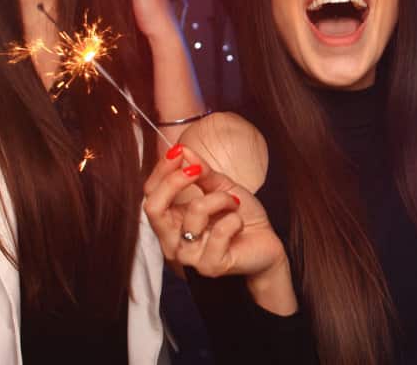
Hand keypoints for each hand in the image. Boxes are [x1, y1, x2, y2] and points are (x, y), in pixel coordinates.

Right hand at [143, 144, 288, 285]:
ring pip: (194, 211)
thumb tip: (183, 150)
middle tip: (198, 171)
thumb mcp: (221, 187)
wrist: (266, 242)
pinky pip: (220, 230)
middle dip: (175, 181)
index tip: (178, 151)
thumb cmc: (239, 216)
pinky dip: (234, 219)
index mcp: (170, 222)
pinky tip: (239, 224)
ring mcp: (189, 257)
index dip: (161, 170)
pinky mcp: (210, 266)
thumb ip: (201, 172)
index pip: (150, 194)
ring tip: (234, 204)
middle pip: (153, 207)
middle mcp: (172, 241)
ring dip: (220, 199)